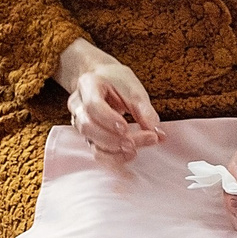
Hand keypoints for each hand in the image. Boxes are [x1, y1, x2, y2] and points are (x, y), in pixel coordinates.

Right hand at [54, 40, 162, 158]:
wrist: (101, 79)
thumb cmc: (116, 81)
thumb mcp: (133, 88)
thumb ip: (145, 110)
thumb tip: (158, 132)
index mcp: (88, 85)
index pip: (92, 105)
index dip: (108, 119)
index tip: (126, 127)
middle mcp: (78, 105)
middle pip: (88, 126)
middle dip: (114, 138)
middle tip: (139, 141)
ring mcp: (80, 122)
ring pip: (91, 141)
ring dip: (114, 150)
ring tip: (135, 150)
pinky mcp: (88, 136)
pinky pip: (96, 151)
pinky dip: (113, 158)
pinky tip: (129, 156)